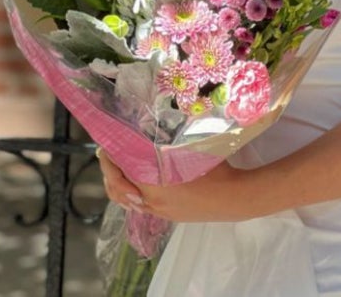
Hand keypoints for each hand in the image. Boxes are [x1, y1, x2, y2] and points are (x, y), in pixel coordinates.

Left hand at [97, 149, 258, 222]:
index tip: (105, 145)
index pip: (122, 172)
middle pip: (117, 189)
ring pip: (126, 201)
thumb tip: (155, 126)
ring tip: (116, 170)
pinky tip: (134, 185)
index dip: (110, 159)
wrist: (235, 198)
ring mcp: (159, 211)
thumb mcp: (194, 150)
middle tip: (107, 155)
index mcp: (157, 184)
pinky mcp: (166, 216)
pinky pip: (139, 206)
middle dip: (108, 172)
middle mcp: (152, 201)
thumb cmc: (217, 170)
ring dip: (117, 185)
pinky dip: (130, 195)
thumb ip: (171, 143)